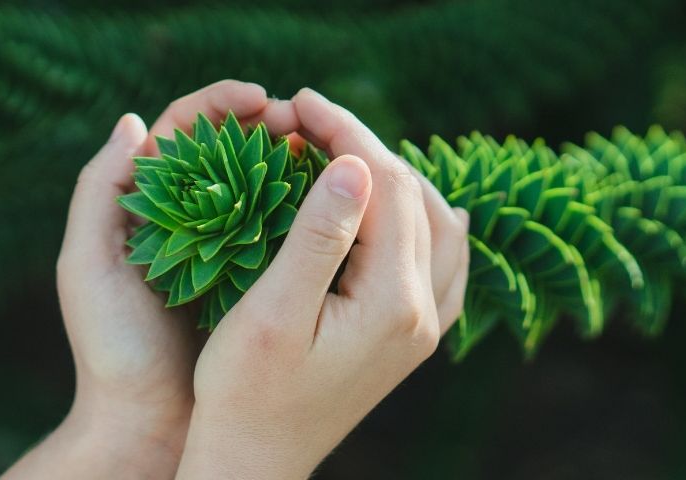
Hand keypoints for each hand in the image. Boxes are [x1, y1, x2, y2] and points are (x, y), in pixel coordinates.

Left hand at [3, 80, 298, 478]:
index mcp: (143, 206)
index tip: (262, 98)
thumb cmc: (111, 349)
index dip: (221, 105)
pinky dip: (306, 211)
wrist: (146, 424)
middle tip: (306, 123)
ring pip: (261, 188)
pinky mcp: (252, 282)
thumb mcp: (86, 268)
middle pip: (230, 151)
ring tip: (327, 151)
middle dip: (268, 126)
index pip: (183, 132)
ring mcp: (222, 250)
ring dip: (292, 162)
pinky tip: (334, 202)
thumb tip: (134, 122)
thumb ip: (97, 193)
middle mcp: (185, 220)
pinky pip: (283, 233)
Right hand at [175, 88, 470, 478]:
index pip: (385, 188)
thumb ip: (317, 237)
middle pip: (414, 198)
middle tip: (306, 120)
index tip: (299, 103)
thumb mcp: (272, 312)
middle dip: (364, 147)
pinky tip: (389, 209)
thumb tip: (355, 164)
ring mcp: (424, 329)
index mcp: (393, 303)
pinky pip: (440, 260)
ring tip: (337, 153)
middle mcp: (424, 313)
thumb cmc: (245, 391)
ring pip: (436, 224)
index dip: (345, 133)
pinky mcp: (411, 338)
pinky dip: (415, 219)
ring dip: (392, 179)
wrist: (254, 460)